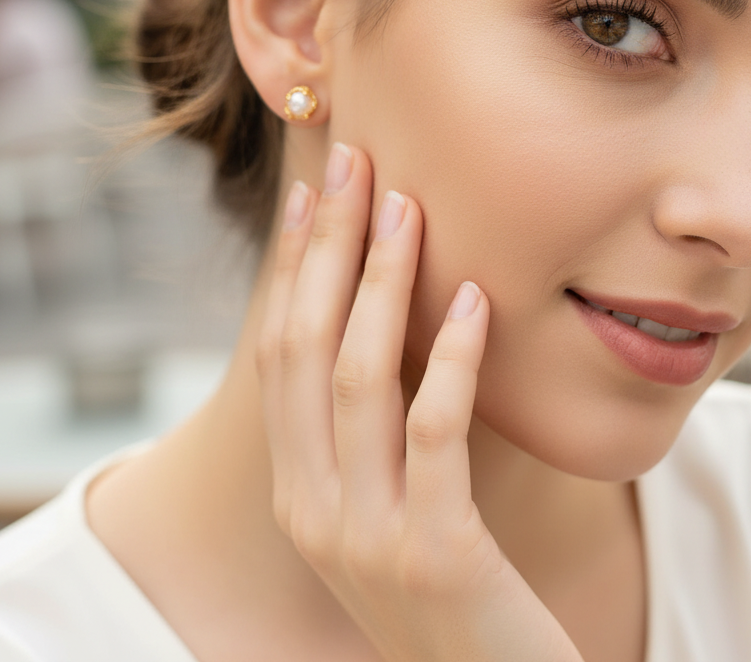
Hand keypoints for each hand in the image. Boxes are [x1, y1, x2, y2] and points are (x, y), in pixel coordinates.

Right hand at [257, 143, 583, 661]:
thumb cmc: (449, 589)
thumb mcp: (387, 501)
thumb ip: (371, 428)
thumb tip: (377, 317)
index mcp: (294, 488)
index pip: (278, 352)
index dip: (291, 266)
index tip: (313, 192)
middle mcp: (310, 507)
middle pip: (303, 347)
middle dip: (324, 247)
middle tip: (350, 161)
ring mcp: (364, 534)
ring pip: (358, 378)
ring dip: (378, 282)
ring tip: (406, 204)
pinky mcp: (435, 553)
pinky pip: (434, 432)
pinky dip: (449, 357)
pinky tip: (472, 297)